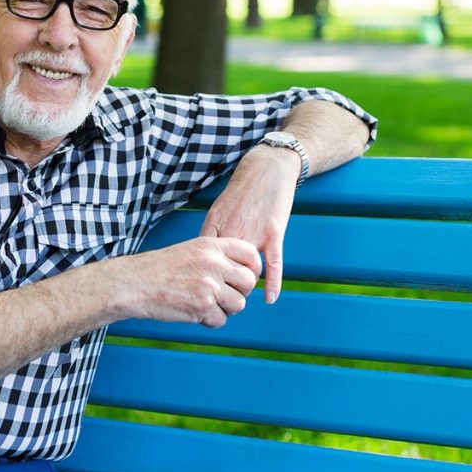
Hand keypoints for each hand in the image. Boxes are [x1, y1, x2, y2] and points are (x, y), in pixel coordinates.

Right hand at [124, 237, 261, 327]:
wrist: (136, 283)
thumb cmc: (162, 268)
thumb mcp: (192, 250)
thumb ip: (218, 258)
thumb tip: (245, 275)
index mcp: (212, 246)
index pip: (250, 254)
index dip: (253, 269)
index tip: (244, 278)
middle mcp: (214, 263)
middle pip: (249, 282)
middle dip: (240, 292)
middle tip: (224, 296)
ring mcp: (209, 285)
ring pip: (238, 304)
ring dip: (225, 309)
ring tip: (206, 304)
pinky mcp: (202, 307)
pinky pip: (221, 320)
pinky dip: (210, 320)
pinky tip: (195, 312)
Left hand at [198, 145, 298, 303]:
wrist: (267, 168)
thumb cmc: (242, 191)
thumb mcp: (219, 209)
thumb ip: (212, 234)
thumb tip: (204, 258)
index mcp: (214, 225)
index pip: (203, 260)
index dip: (201, 278)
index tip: (198, 292)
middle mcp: (232, 230)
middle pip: (222, 268)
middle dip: (219, 287)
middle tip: (218, 303)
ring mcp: (253, 232)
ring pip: (246, 268)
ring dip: (243, 286)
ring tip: (239, 298)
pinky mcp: (273, 233)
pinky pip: (273, 263)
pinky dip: (272, 282)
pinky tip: (269, 298)